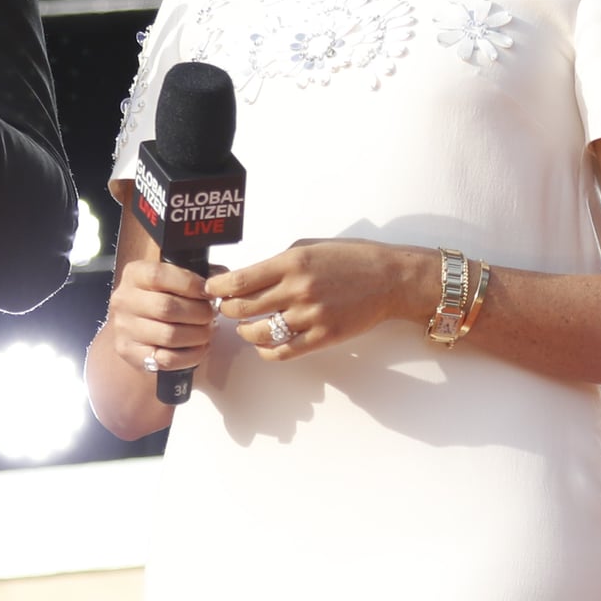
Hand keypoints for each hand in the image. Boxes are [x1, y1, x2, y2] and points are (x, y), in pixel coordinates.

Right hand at [105, 257, 217, 377]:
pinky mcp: (130, 353)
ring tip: (207, 331)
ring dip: (197, 335)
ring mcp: (124, 329)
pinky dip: (191, 355)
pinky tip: (199, 348)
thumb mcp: (173, 278)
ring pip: (169, 335)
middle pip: (166, 308)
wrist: (135, 327)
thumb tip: (221, 278)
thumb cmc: (161, 298)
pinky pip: (166, 359)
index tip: (207, 292)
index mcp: (134, 275)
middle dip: (198, 313)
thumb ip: (198, 274)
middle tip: (211, 315)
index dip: (189, 284)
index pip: (158, 276)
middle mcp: (124, 300)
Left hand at [206, 241, 423, 360]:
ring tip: (245, 326)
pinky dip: (266, 351)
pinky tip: (264, 344)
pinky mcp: (323, 337)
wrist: (389, 279)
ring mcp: (310, 316)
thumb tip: (246, 277)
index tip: (211, 290)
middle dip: (226, 310)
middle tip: (226, 308)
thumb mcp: (309, 249)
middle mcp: (297, 289)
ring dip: (244, 331)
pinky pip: (283, 352)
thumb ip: (277, 263)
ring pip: (258, 332)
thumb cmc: (350, 259)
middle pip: (242, 308)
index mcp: (291, 263)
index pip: (239, 281)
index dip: (217, 288)